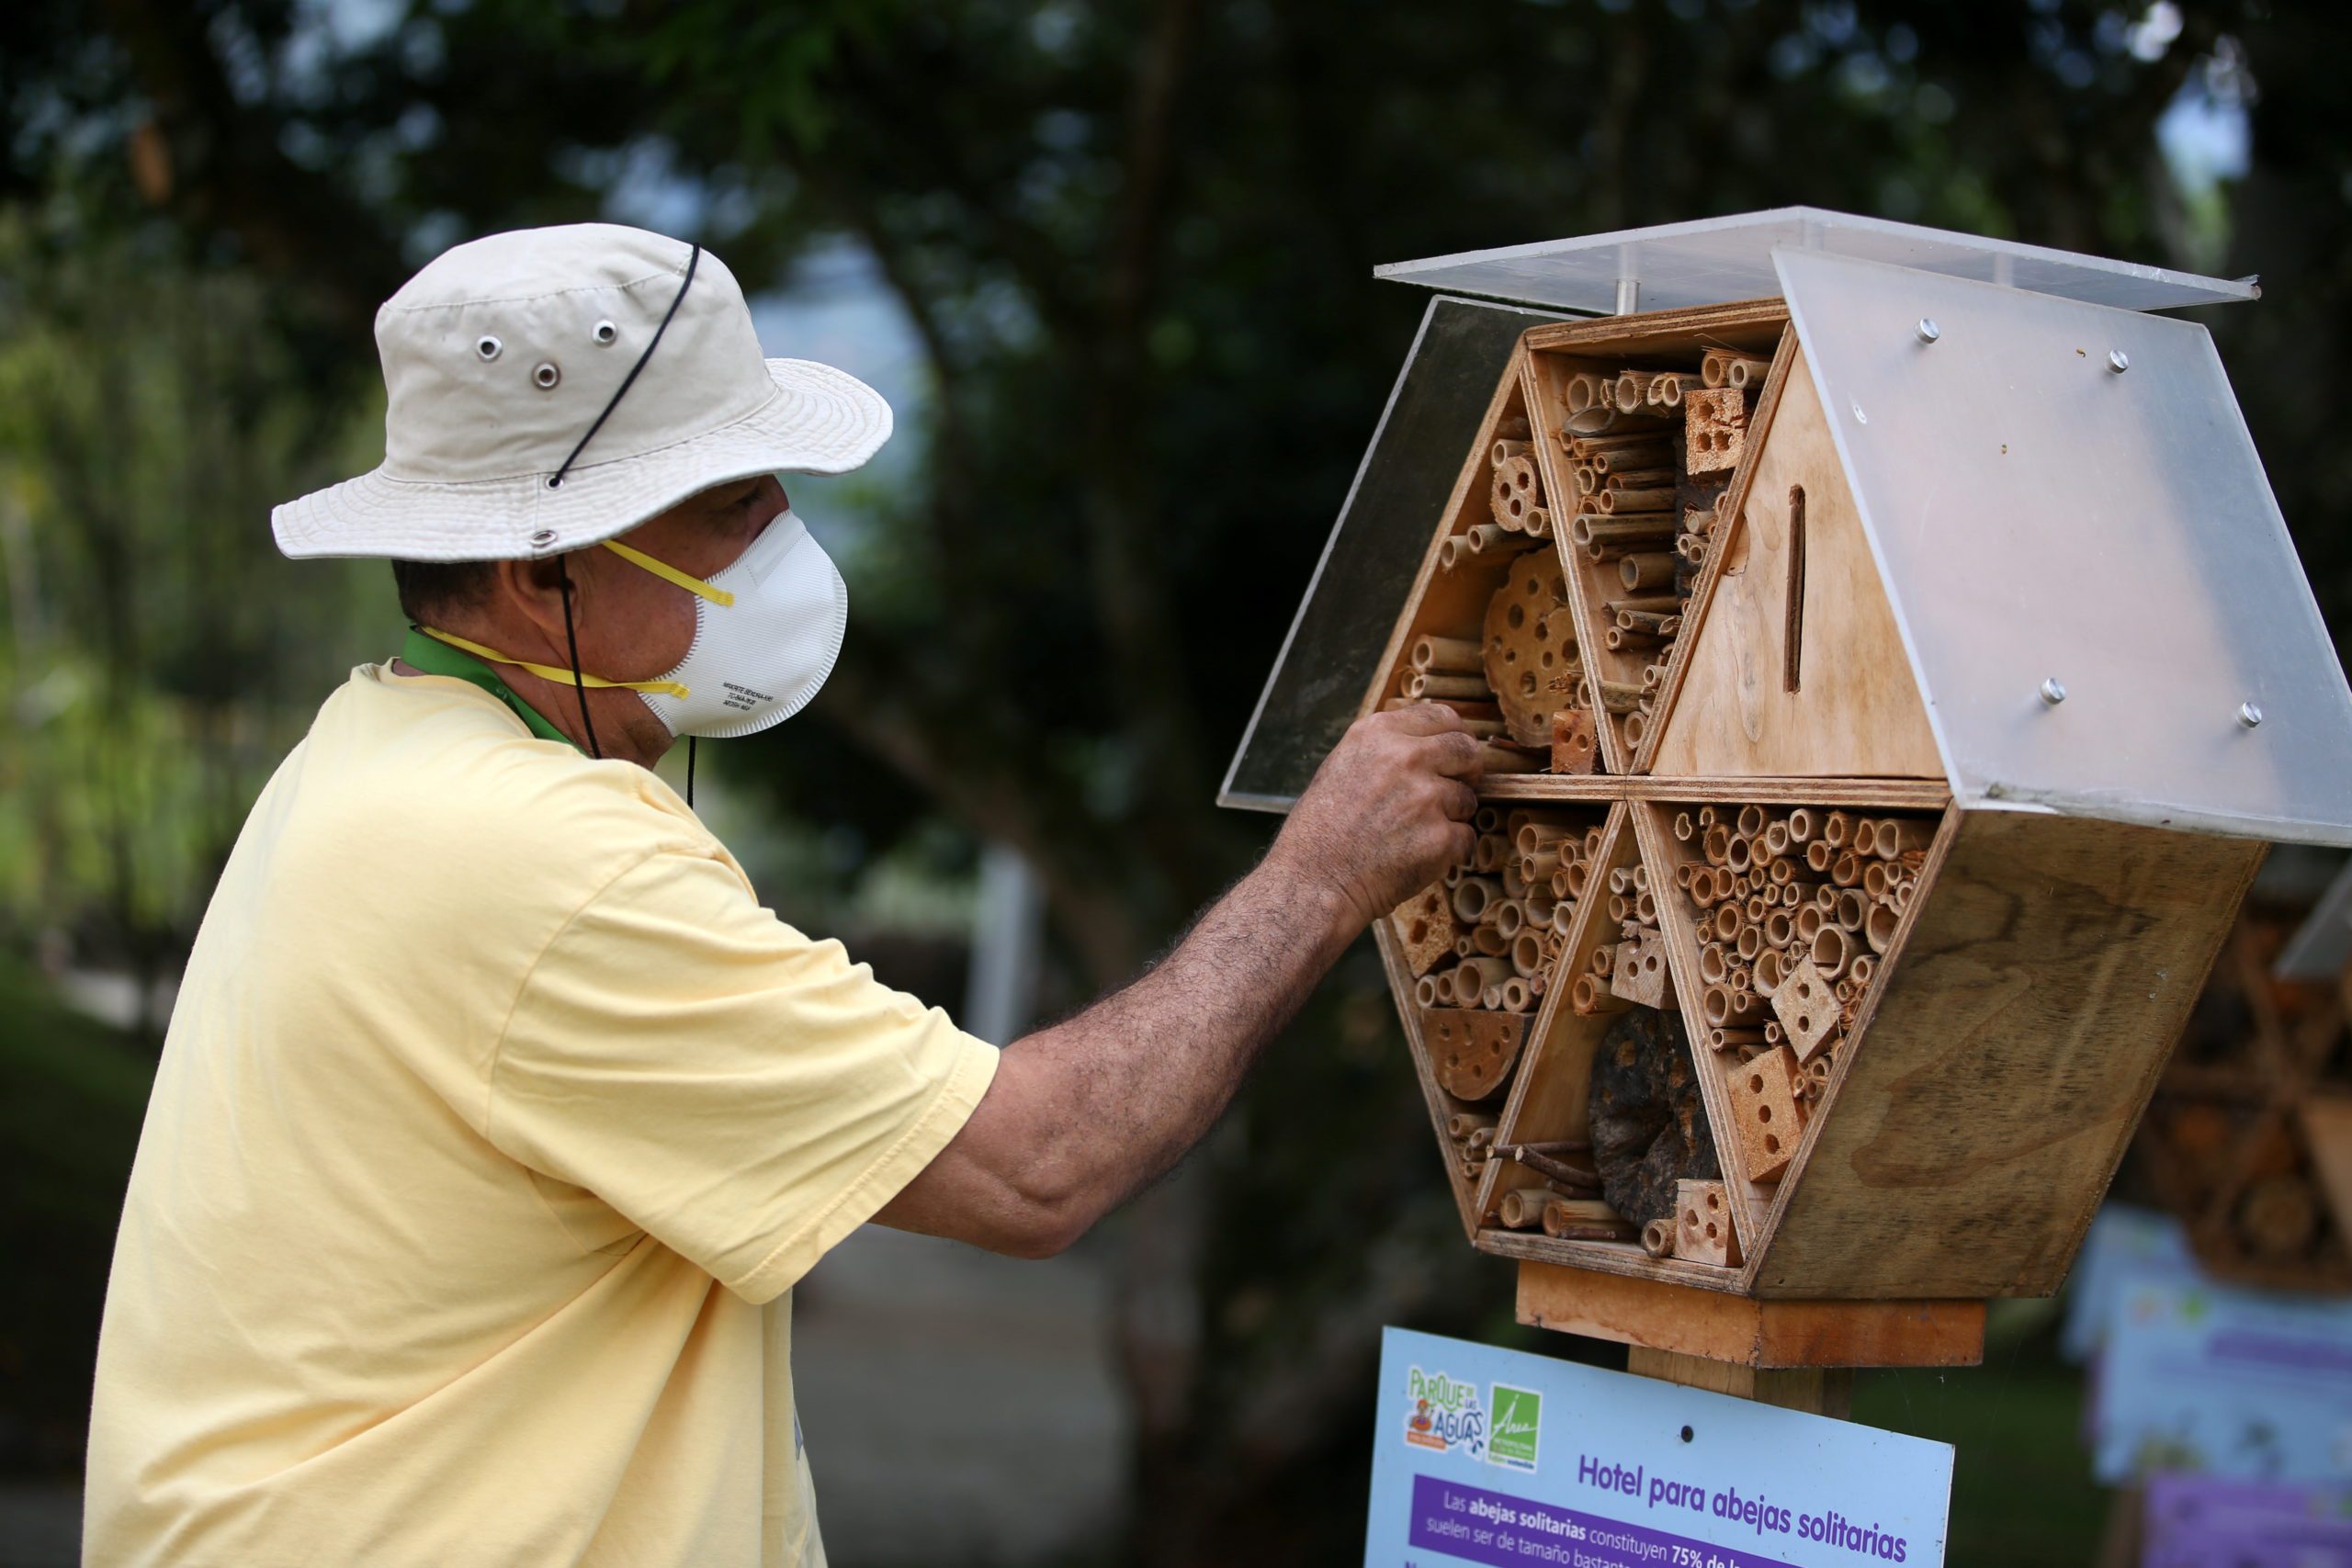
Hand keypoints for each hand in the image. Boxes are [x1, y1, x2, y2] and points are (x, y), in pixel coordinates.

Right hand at [1270, 704, 1482, 930]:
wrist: (1314, 881)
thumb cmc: (1321, 830)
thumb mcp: (1343, 765)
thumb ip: (1386, 748)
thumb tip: (1429, 743)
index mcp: (1379, 734)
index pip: (1442, 716)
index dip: (1453, 736)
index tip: (1454, 753)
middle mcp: (1407, 757)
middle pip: (1467, 750)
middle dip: (1467, 771)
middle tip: (1453, 790)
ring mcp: (1427, 797)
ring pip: (1468, 800)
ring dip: (1451, 817)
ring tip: (1412, 834)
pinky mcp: (1441, 837)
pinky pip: (1465, 838)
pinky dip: (1449, 851)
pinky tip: (1415, 856)